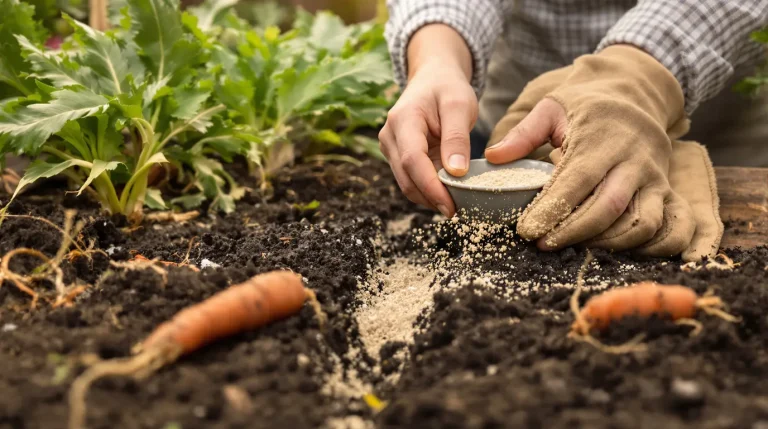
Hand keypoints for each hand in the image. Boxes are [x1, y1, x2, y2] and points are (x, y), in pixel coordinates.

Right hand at [379, 25, 476, 216]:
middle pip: (407, 178)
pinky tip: (448, 193)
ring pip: (407, 184)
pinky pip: (411, 180)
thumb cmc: (447, 88)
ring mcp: (390, 148)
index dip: (431, 187)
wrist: (432, 78)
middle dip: (432, 198)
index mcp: (403, 120)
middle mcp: (389, 136)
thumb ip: (457, 138)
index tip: (451, 206)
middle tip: (460, 211)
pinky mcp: (397, 156)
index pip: (413, 161)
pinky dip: (429, 190)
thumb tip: (456, 173)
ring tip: (457, 203)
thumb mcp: (459, 105)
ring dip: (430, 197)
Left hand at [487, 45, 695, 256]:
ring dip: (606, 244)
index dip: (551, 211)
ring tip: (573, 247)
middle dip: (573, 233)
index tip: (526, 231)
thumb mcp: (552, 107)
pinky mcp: (664, 190)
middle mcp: (632, 160)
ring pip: (639, 223)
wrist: (638, 91)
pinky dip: (640, 247)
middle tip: (542, 244)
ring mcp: (653, 177)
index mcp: (601, 139)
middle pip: (607, 208)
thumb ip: (524, 134)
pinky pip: (663, 228)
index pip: (575, 182)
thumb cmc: (587, 103)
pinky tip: (608, 250)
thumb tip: (493, 157)